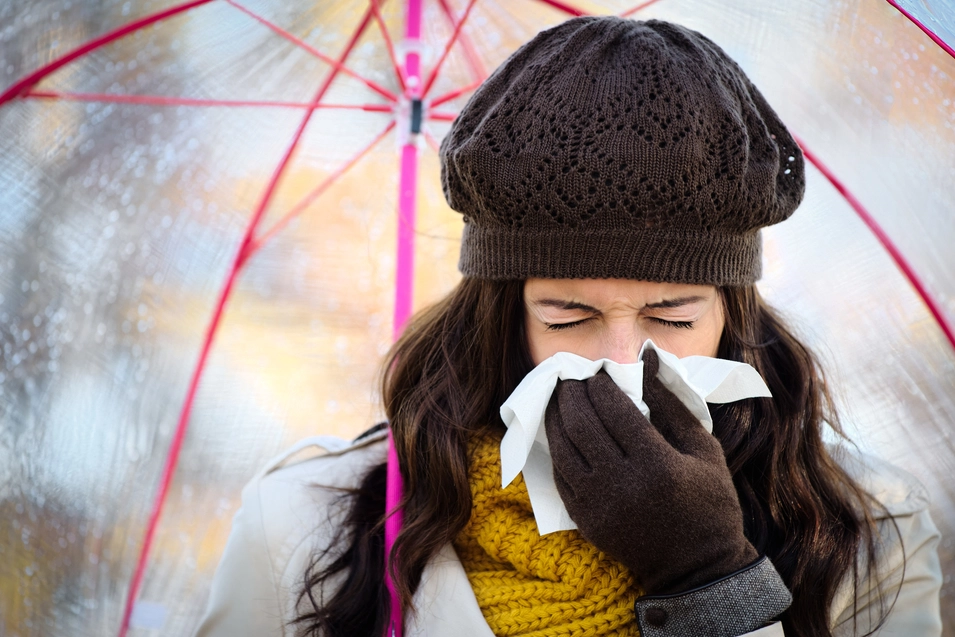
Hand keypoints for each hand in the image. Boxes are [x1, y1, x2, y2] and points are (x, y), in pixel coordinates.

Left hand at [544, 349, 758, 594]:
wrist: (697, 568)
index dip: (600, 385)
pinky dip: (556, 450)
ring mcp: (600, 505)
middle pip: (582, 426)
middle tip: (570, 377)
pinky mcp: (586, 521)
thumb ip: (672, 403)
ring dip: (556, 418)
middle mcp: (623, 484)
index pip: (615, 411)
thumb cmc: (709, 503)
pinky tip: (559, 432)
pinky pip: (560, 477)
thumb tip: (646, 360)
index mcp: (658, 465)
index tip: (597, 372)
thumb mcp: (704, 449)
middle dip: (572, 394)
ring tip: (559, 398)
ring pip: (563, 450)